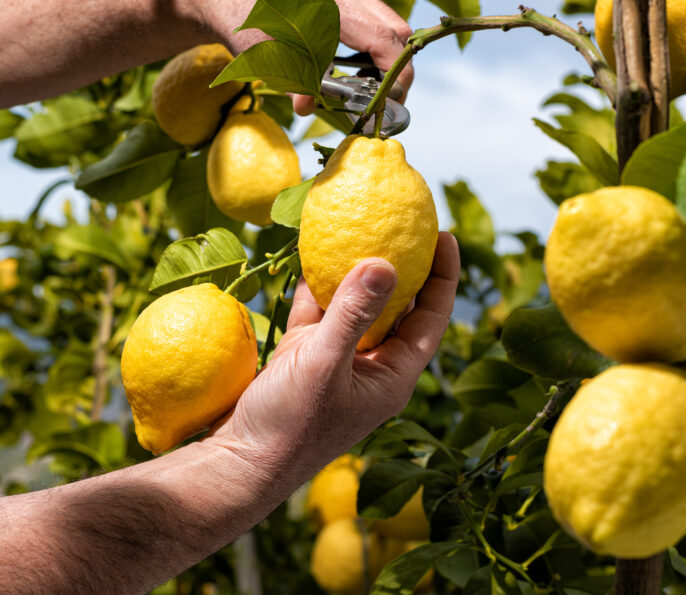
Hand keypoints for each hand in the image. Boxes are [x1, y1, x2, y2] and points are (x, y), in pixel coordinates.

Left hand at [178, 0, 414, 114]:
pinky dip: (374, 46)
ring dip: (387, 57)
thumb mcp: (269, 60)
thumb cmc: (246, 26)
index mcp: (332, 2)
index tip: (390, 100)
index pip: (384, 39)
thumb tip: (307, 108)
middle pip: (396, 29)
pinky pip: (375, 19)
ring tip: (370, 85)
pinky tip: (356, 66)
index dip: (395, 73)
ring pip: (389, 24)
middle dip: (397, 68)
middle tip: (385, 99)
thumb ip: (295, 84)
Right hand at [209, 232, 459, 474]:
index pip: (431, 318)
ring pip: (354, 304)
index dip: (443, 276)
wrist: (240, 463)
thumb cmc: (290, 424)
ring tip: (360, 226)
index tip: (445, 233)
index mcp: (392, 375)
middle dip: (401, 264)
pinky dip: (315, 284)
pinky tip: (311, 251)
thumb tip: (386, 262)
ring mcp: (336, 359)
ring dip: (355, 269)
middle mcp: (370, 364)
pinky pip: (317, 310)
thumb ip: (354, 314)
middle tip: (402, 221)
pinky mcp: (303, 355)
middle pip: (397, 306)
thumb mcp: (324, 365)